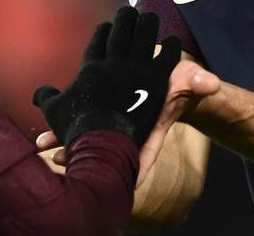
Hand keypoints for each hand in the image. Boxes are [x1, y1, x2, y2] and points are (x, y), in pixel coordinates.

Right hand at [32, 6, 180, 148]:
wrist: (102, 144)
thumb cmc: (76, 129)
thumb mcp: (54, 112)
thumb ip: (46, 97)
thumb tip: (37, 93)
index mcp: (92, 68)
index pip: (99, 43)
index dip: (103, 32)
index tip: (107, 25)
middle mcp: (114, 63)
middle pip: (121, 33)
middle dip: (124, 19)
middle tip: (128, 10)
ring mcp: (136, 70)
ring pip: (144, 38)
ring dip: (146, 24)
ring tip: (149, 15)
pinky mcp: (155, 81)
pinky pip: (166, 58)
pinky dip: (170, 48)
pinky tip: (173, 40)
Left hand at [35, 59, 218, 185]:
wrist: (167, 73)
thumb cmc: (181, 81)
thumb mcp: (192, 78)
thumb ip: (200, 81)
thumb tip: (211, 82)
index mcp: (150, 124)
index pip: (142, 149)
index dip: (130, 163)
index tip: (117, 180)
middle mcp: (129, 127)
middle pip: (106, 146)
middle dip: (85, 151)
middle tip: (58, 160)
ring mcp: (113, 120)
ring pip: (88, 136)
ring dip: (67, 138)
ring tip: (42, 145)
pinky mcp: (101, 110)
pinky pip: (81, 123)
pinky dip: (64, 127)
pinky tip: (43, 133)